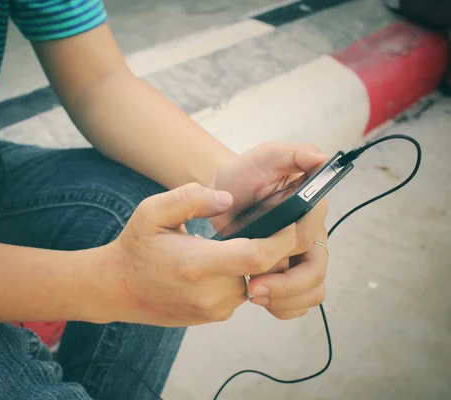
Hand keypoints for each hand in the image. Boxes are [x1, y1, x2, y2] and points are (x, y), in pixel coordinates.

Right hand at [103, 183, 296, 326]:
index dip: (282, 240)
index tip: (292, 221)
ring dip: (255, 263)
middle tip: (275, 224)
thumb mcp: (152, 211)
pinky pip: (241, 293)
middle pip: (262, 270)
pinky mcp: (214, 316)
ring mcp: (213, 309)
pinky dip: (241, 276)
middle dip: (273, 248)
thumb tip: (228, 200)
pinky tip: (225, 261)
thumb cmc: (136, 247)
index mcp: (196, 264)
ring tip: (244, 240)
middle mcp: (210, 293)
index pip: (256, 257)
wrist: (117, 288)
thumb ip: (190, 199)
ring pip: (255, 282)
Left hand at [212, 141, 329, 316]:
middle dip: (287, 287)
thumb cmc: (247, 173)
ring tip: (253, 295)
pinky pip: (297, 302)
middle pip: (316, 273)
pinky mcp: (285, 274)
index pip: (312, 239)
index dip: (291, 253)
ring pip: (311, 292)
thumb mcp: (267, 156)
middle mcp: (310, 236)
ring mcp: (299, 258)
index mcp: (310, 210)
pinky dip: (282, 307)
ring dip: (285, 300)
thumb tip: (321, 158)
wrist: (224, 193)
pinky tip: (259, 299)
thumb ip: (293, 153)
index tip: (265, 259)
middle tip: (254, 289)